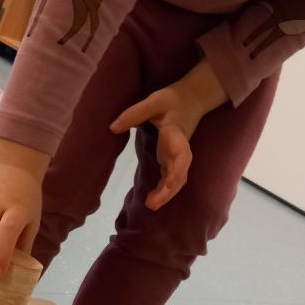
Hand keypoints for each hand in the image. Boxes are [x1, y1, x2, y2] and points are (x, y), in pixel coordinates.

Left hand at [110, 59, 228, 209]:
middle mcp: (180, 150)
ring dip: (166, 194)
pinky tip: (151, 200)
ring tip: (150, 206)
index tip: (168, 184)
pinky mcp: (173, 160)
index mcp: (176, 135)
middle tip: (152, 205)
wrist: (192, 98)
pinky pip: (171, 179)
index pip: (181, 156)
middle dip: (169, 191)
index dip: (177, 171)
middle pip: (180, 174)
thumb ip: (133, 114)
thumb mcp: (154, 101)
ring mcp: (177, 157)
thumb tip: (112, 128)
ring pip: (177, 180)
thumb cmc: (173, 99)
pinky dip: (163, 191)